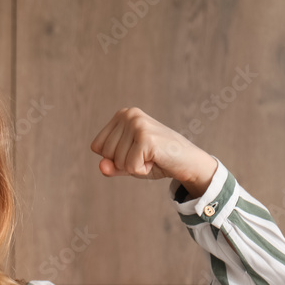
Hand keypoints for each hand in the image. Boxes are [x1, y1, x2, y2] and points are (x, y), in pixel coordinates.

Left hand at [90, 107, 217, 197]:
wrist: (188, 162)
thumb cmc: (157, 160)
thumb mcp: (128, 164)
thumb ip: (111, 166)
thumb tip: (102, 166)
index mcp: (122, 115)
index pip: (97, 146)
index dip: (114, 157)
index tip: (135, 151)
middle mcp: (129, 115)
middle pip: (105, 154)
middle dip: (124, 162)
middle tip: (146, 155)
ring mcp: (137, 124)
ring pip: (117, 161)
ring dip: (134, 166)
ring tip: (152, 157)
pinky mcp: (146, 138)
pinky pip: (130, 167)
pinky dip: (142, 170)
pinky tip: (156, 160)